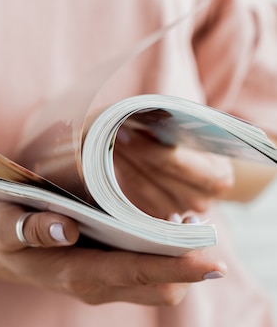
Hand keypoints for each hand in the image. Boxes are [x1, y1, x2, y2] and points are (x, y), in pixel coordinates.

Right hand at [0, 202, 226, 305]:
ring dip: (177, 261)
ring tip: (182, 221)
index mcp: (74, 273)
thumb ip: (29, 228)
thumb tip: (66, 228)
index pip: (137, 273)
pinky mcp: (103, 277)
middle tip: (193, 222)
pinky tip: (161, 227)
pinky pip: (146, 276)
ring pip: (158, 285)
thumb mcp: (2, 225)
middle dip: (185, 262)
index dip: (176, 267)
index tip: (209, 255)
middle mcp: (94, 286)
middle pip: (160, 288)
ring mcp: (101, 285)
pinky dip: (163, 258)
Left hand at [113, 128, 233, 220]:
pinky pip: (135, 193)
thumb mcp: (193, 123)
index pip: (175, 161)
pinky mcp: (159, 214)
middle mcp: (201, 200)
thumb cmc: (194, 137)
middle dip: (131, 150)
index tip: (123, 128)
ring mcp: (179, 210)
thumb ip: (174, 116)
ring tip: (108, 140)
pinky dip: (123, 172)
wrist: (197, 161)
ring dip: (123, 161)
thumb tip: (141, 112)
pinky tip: (112, 155)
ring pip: (142, 184)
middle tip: (110, 131)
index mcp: (218, 177)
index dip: (146, 145)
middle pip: (156, 173)